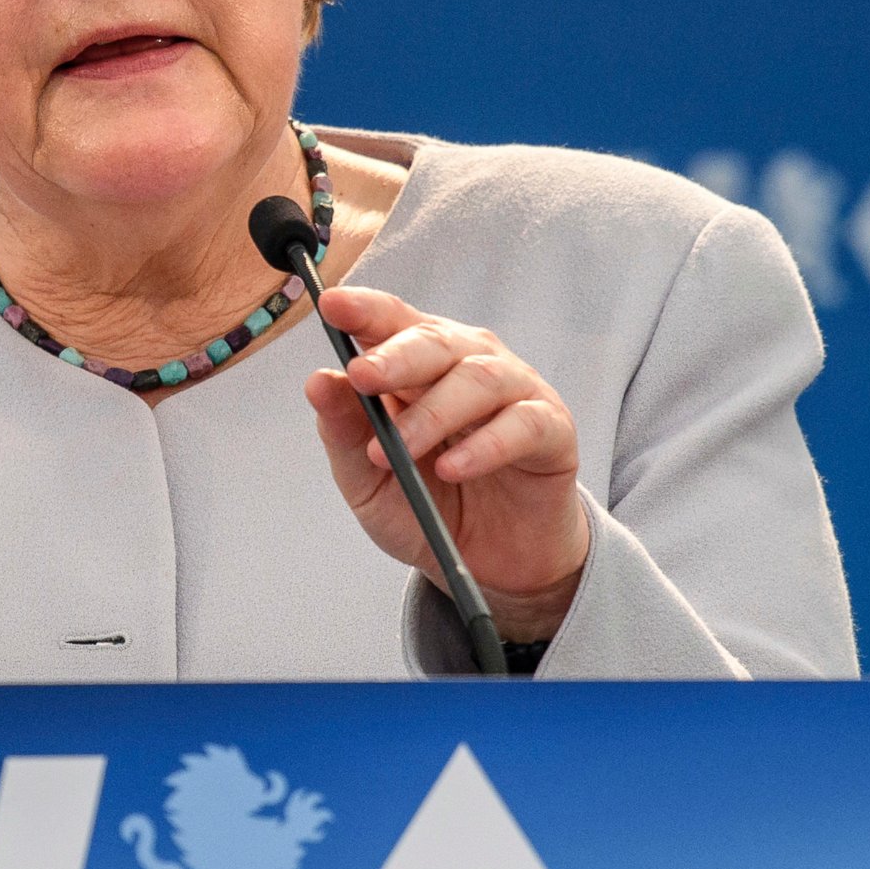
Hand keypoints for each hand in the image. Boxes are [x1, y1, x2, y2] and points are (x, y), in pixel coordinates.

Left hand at [302, 288, 589, 642]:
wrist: (492, 563)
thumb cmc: (428, 507)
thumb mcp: (369, 480)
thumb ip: (345, 433)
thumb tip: (318, 381)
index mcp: (418, 365)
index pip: (391, 321)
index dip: (363, 309)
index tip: (330, 305)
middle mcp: (468, 364)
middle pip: (434, 340)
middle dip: (395, 356)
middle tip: (362, 376)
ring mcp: (514, 392)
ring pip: (479, 378)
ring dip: (433, 412)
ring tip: (402, 449)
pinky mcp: (552, 429)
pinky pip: (523, 424)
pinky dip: (486, 445)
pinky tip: (454, 468)